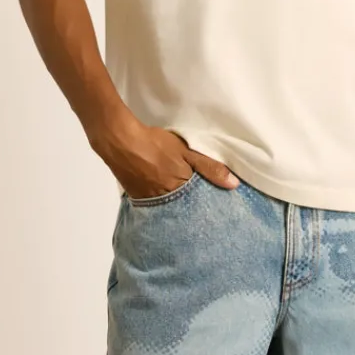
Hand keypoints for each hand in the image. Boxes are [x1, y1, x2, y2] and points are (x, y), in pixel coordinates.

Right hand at [90, 117, 239, 199]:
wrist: (121, 142)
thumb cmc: (156, 145)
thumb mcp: (187, 152)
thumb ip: (209, 168)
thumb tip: (233, 184)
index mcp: (181, 191)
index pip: (201, 205)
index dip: (209, 206)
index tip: (219, 210)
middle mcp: (166, 201)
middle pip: (185, 210)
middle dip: (194, 210)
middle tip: (204, 212)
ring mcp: (151, 201)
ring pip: (170, 208)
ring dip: (178, 207)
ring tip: (186, 204)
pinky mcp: (138, 198)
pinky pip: (155, 205)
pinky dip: (163, 202)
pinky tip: (166, 197)